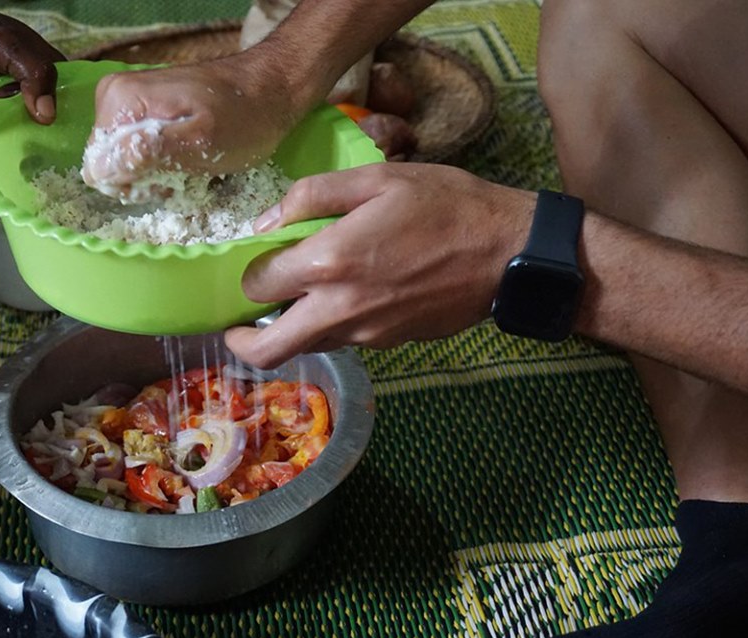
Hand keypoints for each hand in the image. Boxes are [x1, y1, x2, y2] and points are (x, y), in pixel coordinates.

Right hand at [82, 53, 300, 197]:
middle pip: (109, 165)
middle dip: (144, 179)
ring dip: (157, 174)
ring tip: (191, 165)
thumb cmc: (242, 119)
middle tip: (184, 173)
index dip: (132, 184)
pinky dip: (165, 163)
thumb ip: (148, 152)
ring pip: (126, 162)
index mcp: (120, 101)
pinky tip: (191, 159)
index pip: (98, 167)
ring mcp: (131, 103)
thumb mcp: (200, 142)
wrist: (272, 90)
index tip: (168, 178)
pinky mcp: (147, 111)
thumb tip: (100, 169)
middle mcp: (116, 98)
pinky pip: (141, 151)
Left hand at [224, 163, 535, 368]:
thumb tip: (264, 223)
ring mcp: (364, 333)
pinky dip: (327, 324)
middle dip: (242, 339)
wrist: (509, 254)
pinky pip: (341, 340)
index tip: (249, 264)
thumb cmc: (445, 205)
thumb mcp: (378, 178)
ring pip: (305, 346)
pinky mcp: (387, 343)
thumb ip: (313, 196)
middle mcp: (339, 309)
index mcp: (330, 262)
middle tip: (239, 319)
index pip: (258, 285)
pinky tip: (347, 292)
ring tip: (297, 295)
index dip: (245, 276)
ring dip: (289, 328)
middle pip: (268, 350)